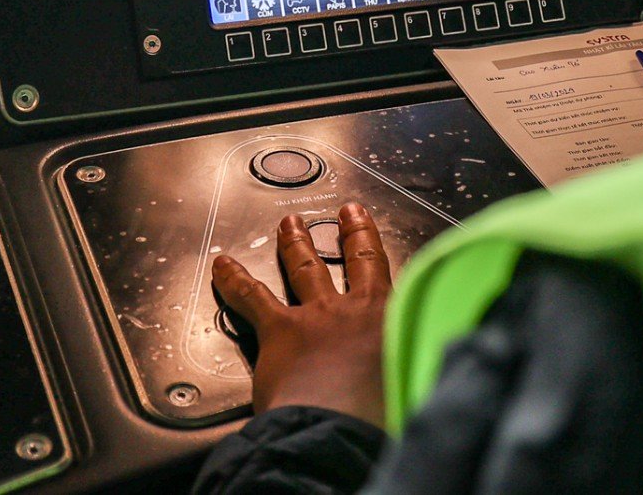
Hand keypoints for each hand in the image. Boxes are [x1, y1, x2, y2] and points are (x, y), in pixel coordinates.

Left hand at [211, 202, 392, 426]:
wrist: (340, 429)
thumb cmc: (379, 417)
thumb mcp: (412, 382)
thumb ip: (409, 367)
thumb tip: (420, 374)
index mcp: (390, 322)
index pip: (385, 275)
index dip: (376, 247)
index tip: (372, 229)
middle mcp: (354, 309)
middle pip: (353, 260)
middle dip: (350, 234)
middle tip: (346, 213)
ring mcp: (315, 316)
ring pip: (305, 269)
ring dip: (296, 244)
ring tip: (290, 225)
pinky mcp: (280, 330)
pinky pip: (253, 296)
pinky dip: (235, 280)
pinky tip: (223, 266)